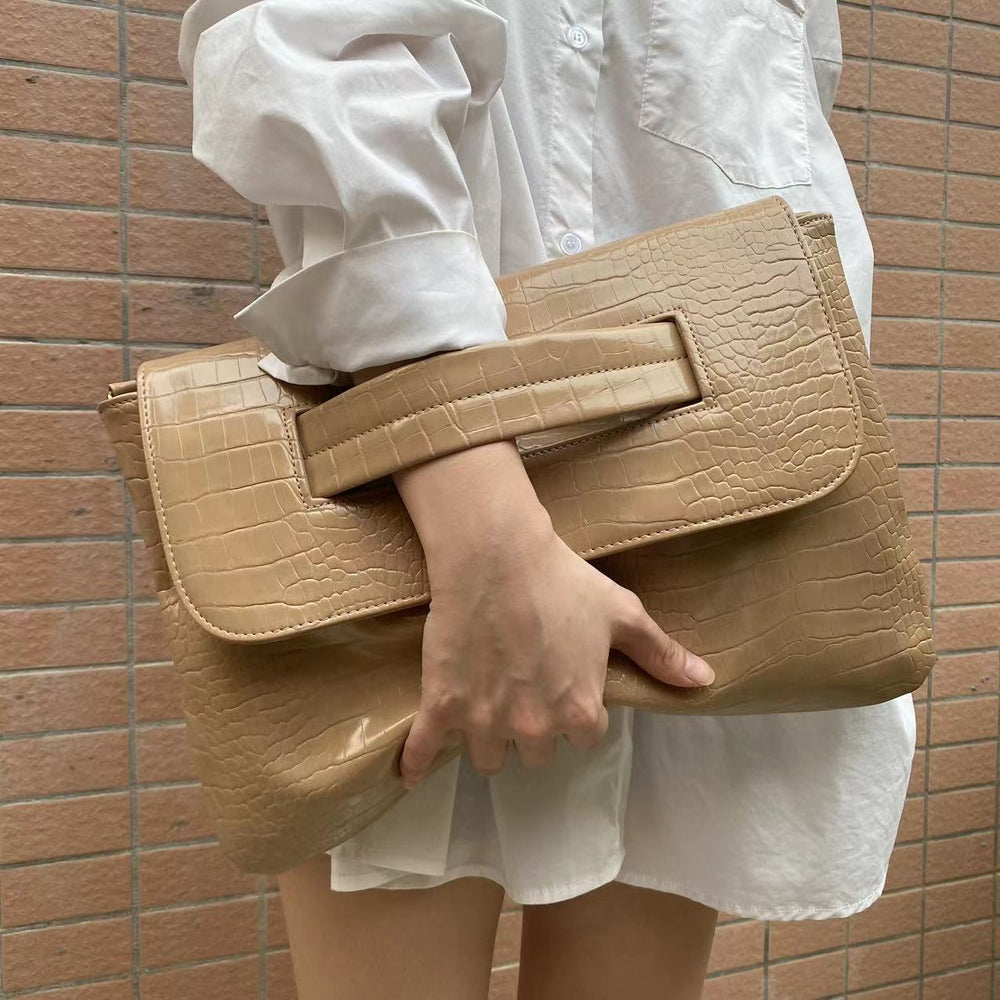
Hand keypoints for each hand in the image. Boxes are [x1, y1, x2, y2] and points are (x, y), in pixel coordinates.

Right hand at [393, 440, 713, 789]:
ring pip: (487, 756)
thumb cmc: (562, 580)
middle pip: (534, 751)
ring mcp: (483, 721)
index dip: (574, 710)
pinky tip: (409, 773)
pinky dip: (415, 761)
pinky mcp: (442, 707)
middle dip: (530, 725)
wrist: (496, 555)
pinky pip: (425, 750)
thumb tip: (705, 681)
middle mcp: (533, 728)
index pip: (582, 738)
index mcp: (579, 710)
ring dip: (487, 735)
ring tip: (485, 699)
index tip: (562, 684)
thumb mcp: (621, 613)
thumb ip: (661, 654)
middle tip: (523, 684)